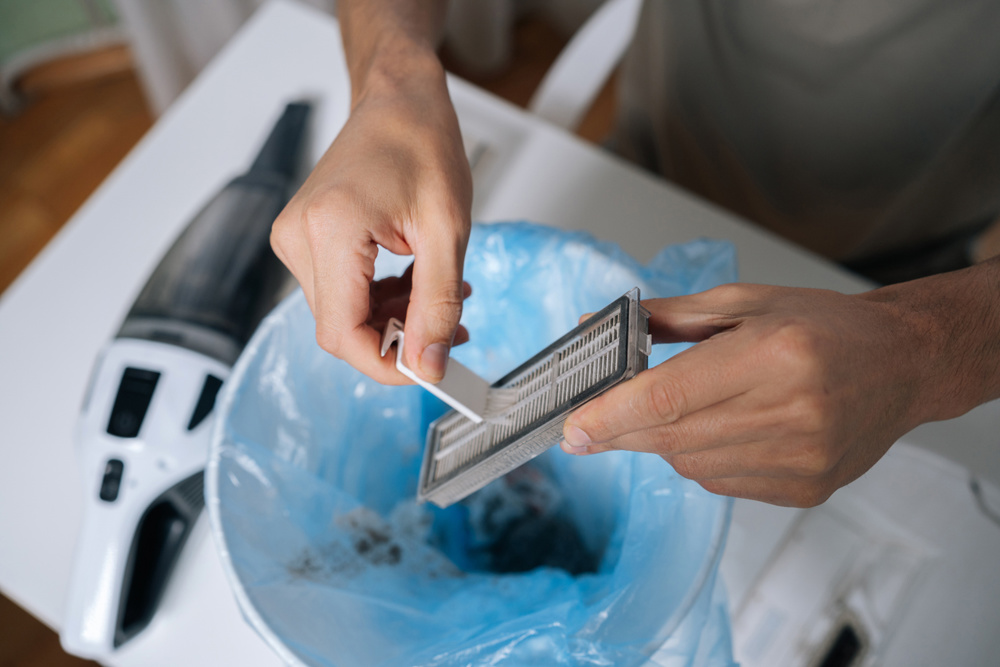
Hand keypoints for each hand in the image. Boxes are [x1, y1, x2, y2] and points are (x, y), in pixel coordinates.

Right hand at [271, 51, 472, 384]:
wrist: (397, 100)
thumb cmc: (421, 143)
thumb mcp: (447, 230)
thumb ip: (438, 305)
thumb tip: (429, 363)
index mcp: (329, 229)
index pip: (343, 333)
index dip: (386, 364)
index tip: (428, 369)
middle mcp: (298, 236)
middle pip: (340, 328)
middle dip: (399, 338)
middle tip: (452, 325)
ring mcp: (294, 238)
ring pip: (341, 314)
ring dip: (393, 318)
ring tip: (441, 295)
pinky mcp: (303, 239)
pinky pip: (339, 292)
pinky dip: (379, 299)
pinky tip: (414, 283)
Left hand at [560, 282, 960, 506]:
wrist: (903, 363)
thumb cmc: (827, 327)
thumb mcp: (745, 302)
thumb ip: (666, 318)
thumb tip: (597, 328)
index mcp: (774, 354)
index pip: (669, 397)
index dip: (611, 414)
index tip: (574, 425)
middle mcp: (791, 411)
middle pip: (672, 438)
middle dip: (620, 433)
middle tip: (588, 427)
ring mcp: (802, 458)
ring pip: (692, 466)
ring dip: (664, 443)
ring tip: (677, 412)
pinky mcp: (805, 488)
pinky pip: (722, 484)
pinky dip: (702, 460)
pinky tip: (718, 431)